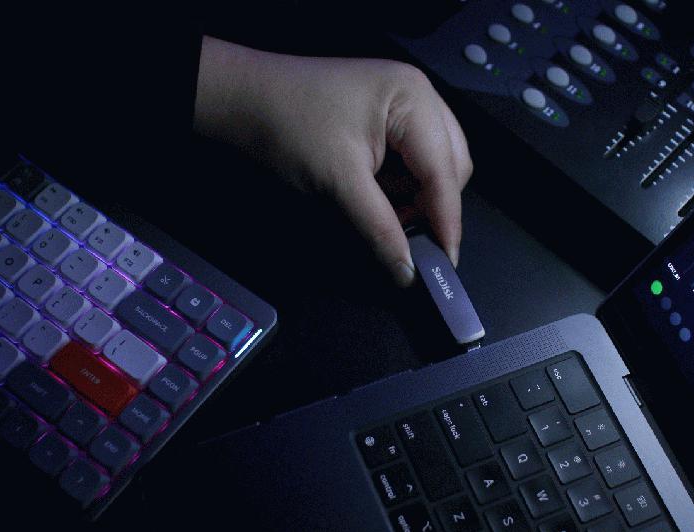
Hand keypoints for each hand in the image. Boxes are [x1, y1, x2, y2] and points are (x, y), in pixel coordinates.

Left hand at [194, 36, 472, 286]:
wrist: (242, 98)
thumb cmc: (287, 126)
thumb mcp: (338, 183)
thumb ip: (379, 228)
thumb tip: (407, 272)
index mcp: (413, 99)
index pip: (444, 171)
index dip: (446, 221)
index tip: (445, 263)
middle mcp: (419, 95)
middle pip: (451, 166)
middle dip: (434, 207)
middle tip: (412, 242)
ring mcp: (405, 103)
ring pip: (436, 164)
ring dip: (418, 198)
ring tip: (389, 218)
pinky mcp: (389, 116)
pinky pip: (414, 158)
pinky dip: (404, 185)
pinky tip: (381, 198)